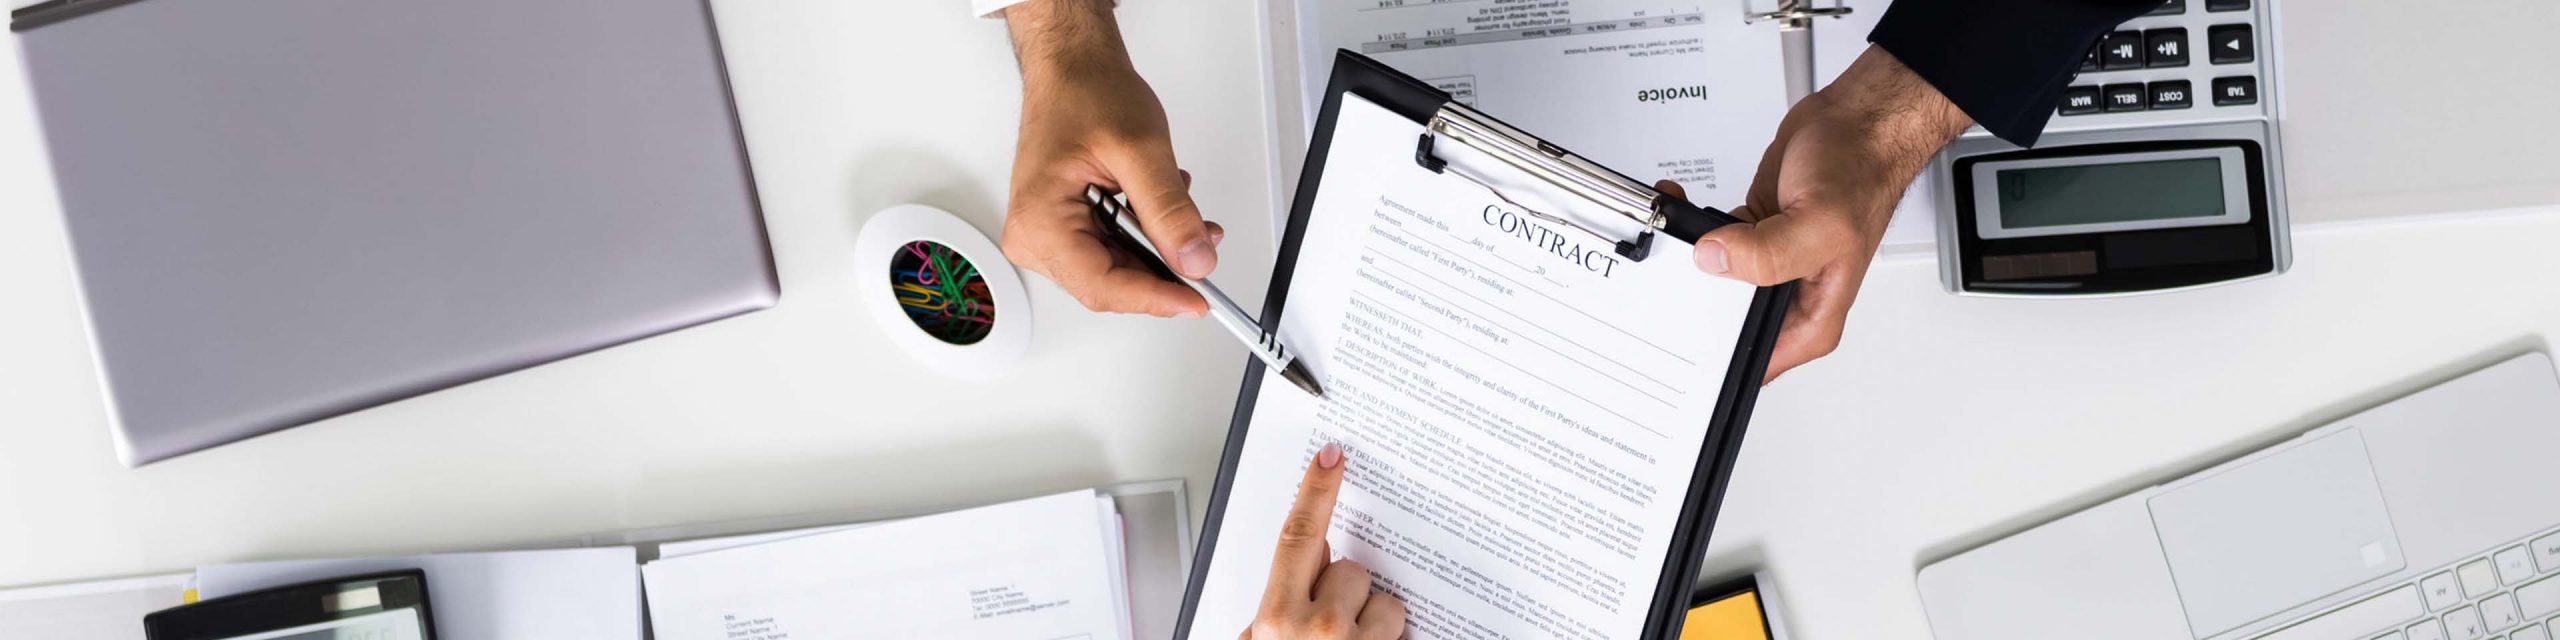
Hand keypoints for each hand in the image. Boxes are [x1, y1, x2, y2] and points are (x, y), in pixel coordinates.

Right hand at [999, 0, 1222, 317]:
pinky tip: (1158, 206)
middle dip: (1163, 272)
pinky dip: (1146, 236)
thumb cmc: (1084, 93)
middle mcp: (1034, 236)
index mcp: (1040, 222)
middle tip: (1204, 250)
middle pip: (1110, 284)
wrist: (1071, 68)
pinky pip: (1113, 251)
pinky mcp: (1065, 227)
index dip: (1156, 298)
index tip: (1197, 299)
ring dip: (1158, 251)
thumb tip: (1194, 260)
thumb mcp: (1140, 150)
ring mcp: (1048, 234)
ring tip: (1183, 212)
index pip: (1102, 286)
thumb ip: (1170, 211)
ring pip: (1116, 270)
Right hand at [1244, 443, 1406, 639]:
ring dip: (1373, 626)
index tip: (1330, 458)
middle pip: (1349, 570)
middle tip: (1329, 635)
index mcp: (1277, 620)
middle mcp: (1318, 631)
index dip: (1316, 492)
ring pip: (1385, 603)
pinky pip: (1406, 630)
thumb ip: (1277, 606)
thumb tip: (1303, 568)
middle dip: (1344, 595)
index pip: (1299, 537)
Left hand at [1671, 46, 1971, 382]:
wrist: (1858, 124)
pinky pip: (1710, 245)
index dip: (1717, 365)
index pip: (1758, 364)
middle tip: (1665, 281)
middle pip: (1725, 324)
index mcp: (1813, 316)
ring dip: (1686, 262)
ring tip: (1671, 236)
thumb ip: (1765, 253)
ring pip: (1712, 282)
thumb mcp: (1819, 223)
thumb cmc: (1862, 172)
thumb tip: (1714, 260)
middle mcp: (1790, 296)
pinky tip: (1680, 209)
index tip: (1682, 344)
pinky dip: (1689, 228)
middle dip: (1691, 305)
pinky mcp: (1751, 235)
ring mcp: (1769, 265)